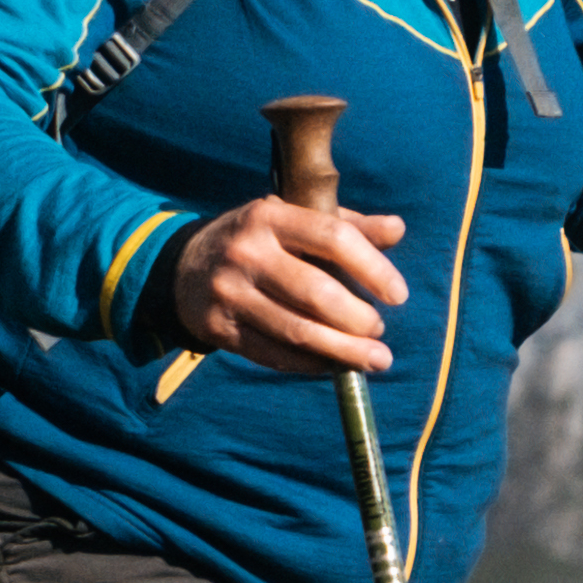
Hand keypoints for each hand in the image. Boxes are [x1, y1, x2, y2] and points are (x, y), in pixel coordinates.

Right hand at [165, 196, 409, 376]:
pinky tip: (334, 366)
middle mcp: (247, 252)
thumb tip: (397, 229)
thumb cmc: (258, 242)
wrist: (183, 267)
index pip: (332, 237)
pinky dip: (311, 364)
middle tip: (379, 330)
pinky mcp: (217, 328)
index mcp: (270, 216)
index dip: (372, 268)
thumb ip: (347, 226)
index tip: (398, 295)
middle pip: (316, 292)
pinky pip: (273, 355)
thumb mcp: (293, 221)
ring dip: (343, 351)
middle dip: (358, 319)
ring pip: (297, 331)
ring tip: (375, 359)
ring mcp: (228, 292)